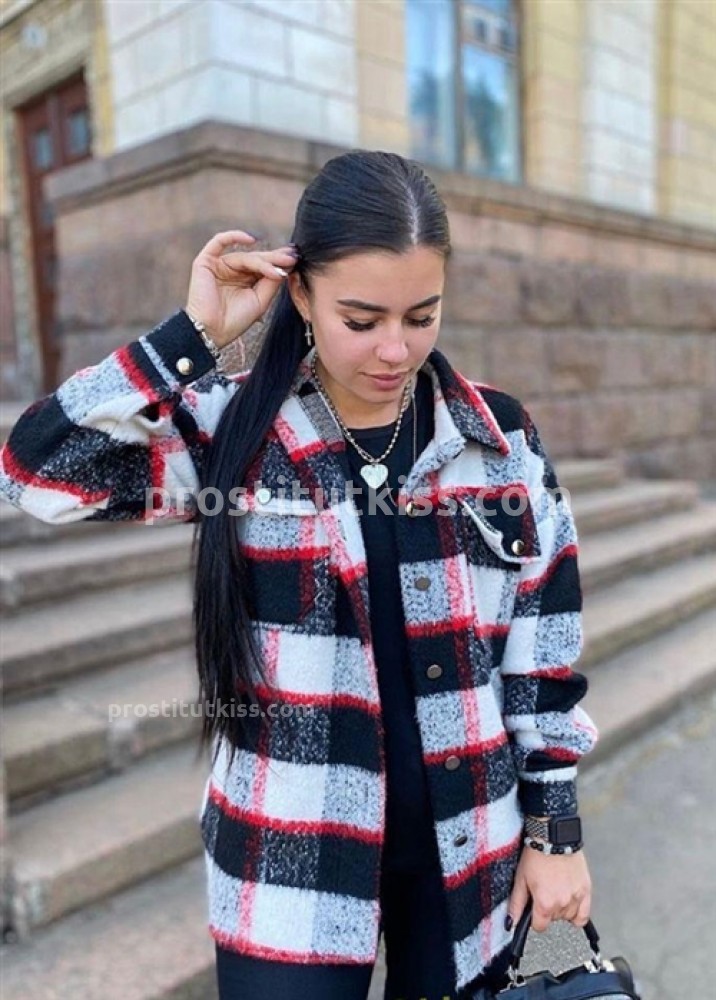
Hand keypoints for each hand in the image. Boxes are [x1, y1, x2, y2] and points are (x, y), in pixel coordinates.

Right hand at [184, 230, 298, 348]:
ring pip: (244, 256)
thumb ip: (271, 282)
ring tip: (278, 267)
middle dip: (274, 258)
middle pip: (256, 259)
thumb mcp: (260, 300)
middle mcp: (232, 271)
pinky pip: (219, 242)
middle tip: (292, 257)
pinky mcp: (205, 262)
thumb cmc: (235, 320)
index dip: (278, 263)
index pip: (263, 267)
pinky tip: (251, 240)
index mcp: (245, 281)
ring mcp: (219, 265)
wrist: (212, 331)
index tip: (296, 260)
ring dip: (262, 261)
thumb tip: (286, 265)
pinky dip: (234, 237)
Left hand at [506, 845, 591, 933]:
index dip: (534, 920)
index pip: (540, 926)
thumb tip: (511, 923)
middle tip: (544, 892)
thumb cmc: (536, 855)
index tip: (534, 910)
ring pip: (568, 916)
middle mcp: (562, 903)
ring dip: (562, 909)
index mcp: (545, 902)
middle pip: (554, 919)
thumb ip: (516, 904)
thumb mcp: (520, 879)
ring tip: (556, 891)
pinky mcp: (586, 890)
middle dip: (548, 910)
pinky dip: (578, 913)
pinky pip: (584, 914)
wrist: (553, 838)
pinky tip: (570, 903)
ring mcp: (576, 897)